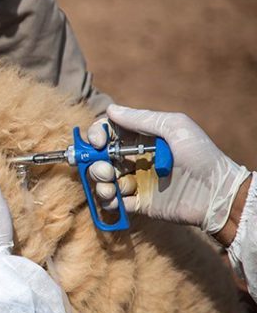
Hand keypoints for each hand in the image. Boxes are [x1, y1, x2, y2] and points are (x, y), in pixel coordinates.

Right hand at [87, 104, 250, 236]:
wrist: (217, 193)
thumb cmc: (200, 155)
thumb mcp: (175, 128)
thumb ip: (142, 119)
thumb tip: (111, 109)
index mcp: (141, 139)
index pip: (109, 132)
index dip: (97, 135)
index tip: (97, 143)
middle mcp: (135, 159)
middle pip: (100, 158)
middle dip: (95, 163)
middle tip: (105, 170)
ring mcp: (136, 182)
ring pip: (104, 181)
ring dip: (100, 183)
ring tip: (110, 188)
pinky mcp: (139, 203)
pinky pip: (114, 203)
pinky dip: (109, 201)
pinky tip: (116, 200)